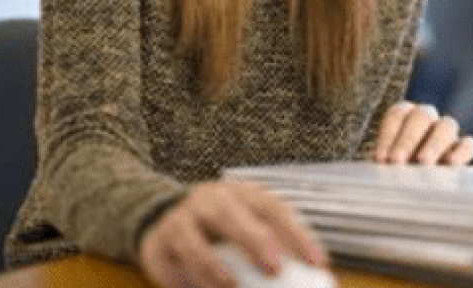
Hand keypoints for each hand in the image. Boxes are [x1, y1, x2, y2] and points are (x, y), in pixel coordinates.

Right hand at [137, 180, 327, 287]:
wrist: (163, 216)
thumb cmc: (222, 227)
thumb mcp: (249, 225)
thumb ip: (275, 246)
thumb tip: (315, 275)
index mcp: (241, 194)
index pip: (272, 207)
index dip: (296, 234)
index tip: (317, 263)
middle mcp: (210, 201)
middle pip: (230, 214)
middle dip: (254, 240)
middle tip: (274, 268)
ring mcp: (179, 220)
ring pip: (192, 240)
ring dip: (212, 268)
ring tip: (231, 286)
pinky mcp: (156, 243)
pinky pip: (167, 263)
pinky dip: (182, 280)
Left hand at [373, 101, 472, 164]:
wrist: (411, 188)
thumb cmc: (393, 173)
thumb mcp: (385, 166)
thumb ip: (384, 163)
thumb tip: (381, 167)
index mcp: (404, 115)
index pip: (398, 114)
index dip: (388, 135)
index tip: (381, 159)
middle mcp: (427, 118)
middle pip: (422, 116)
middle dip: (407, 139)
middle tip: (397, 161)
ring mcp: (447, 133)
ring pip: (446, 126)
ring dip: (433, 144)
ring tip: (423, 162)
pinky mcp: (463, 150)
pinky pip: (468, 144)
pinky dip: (461, 152)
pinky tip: (451, 164)